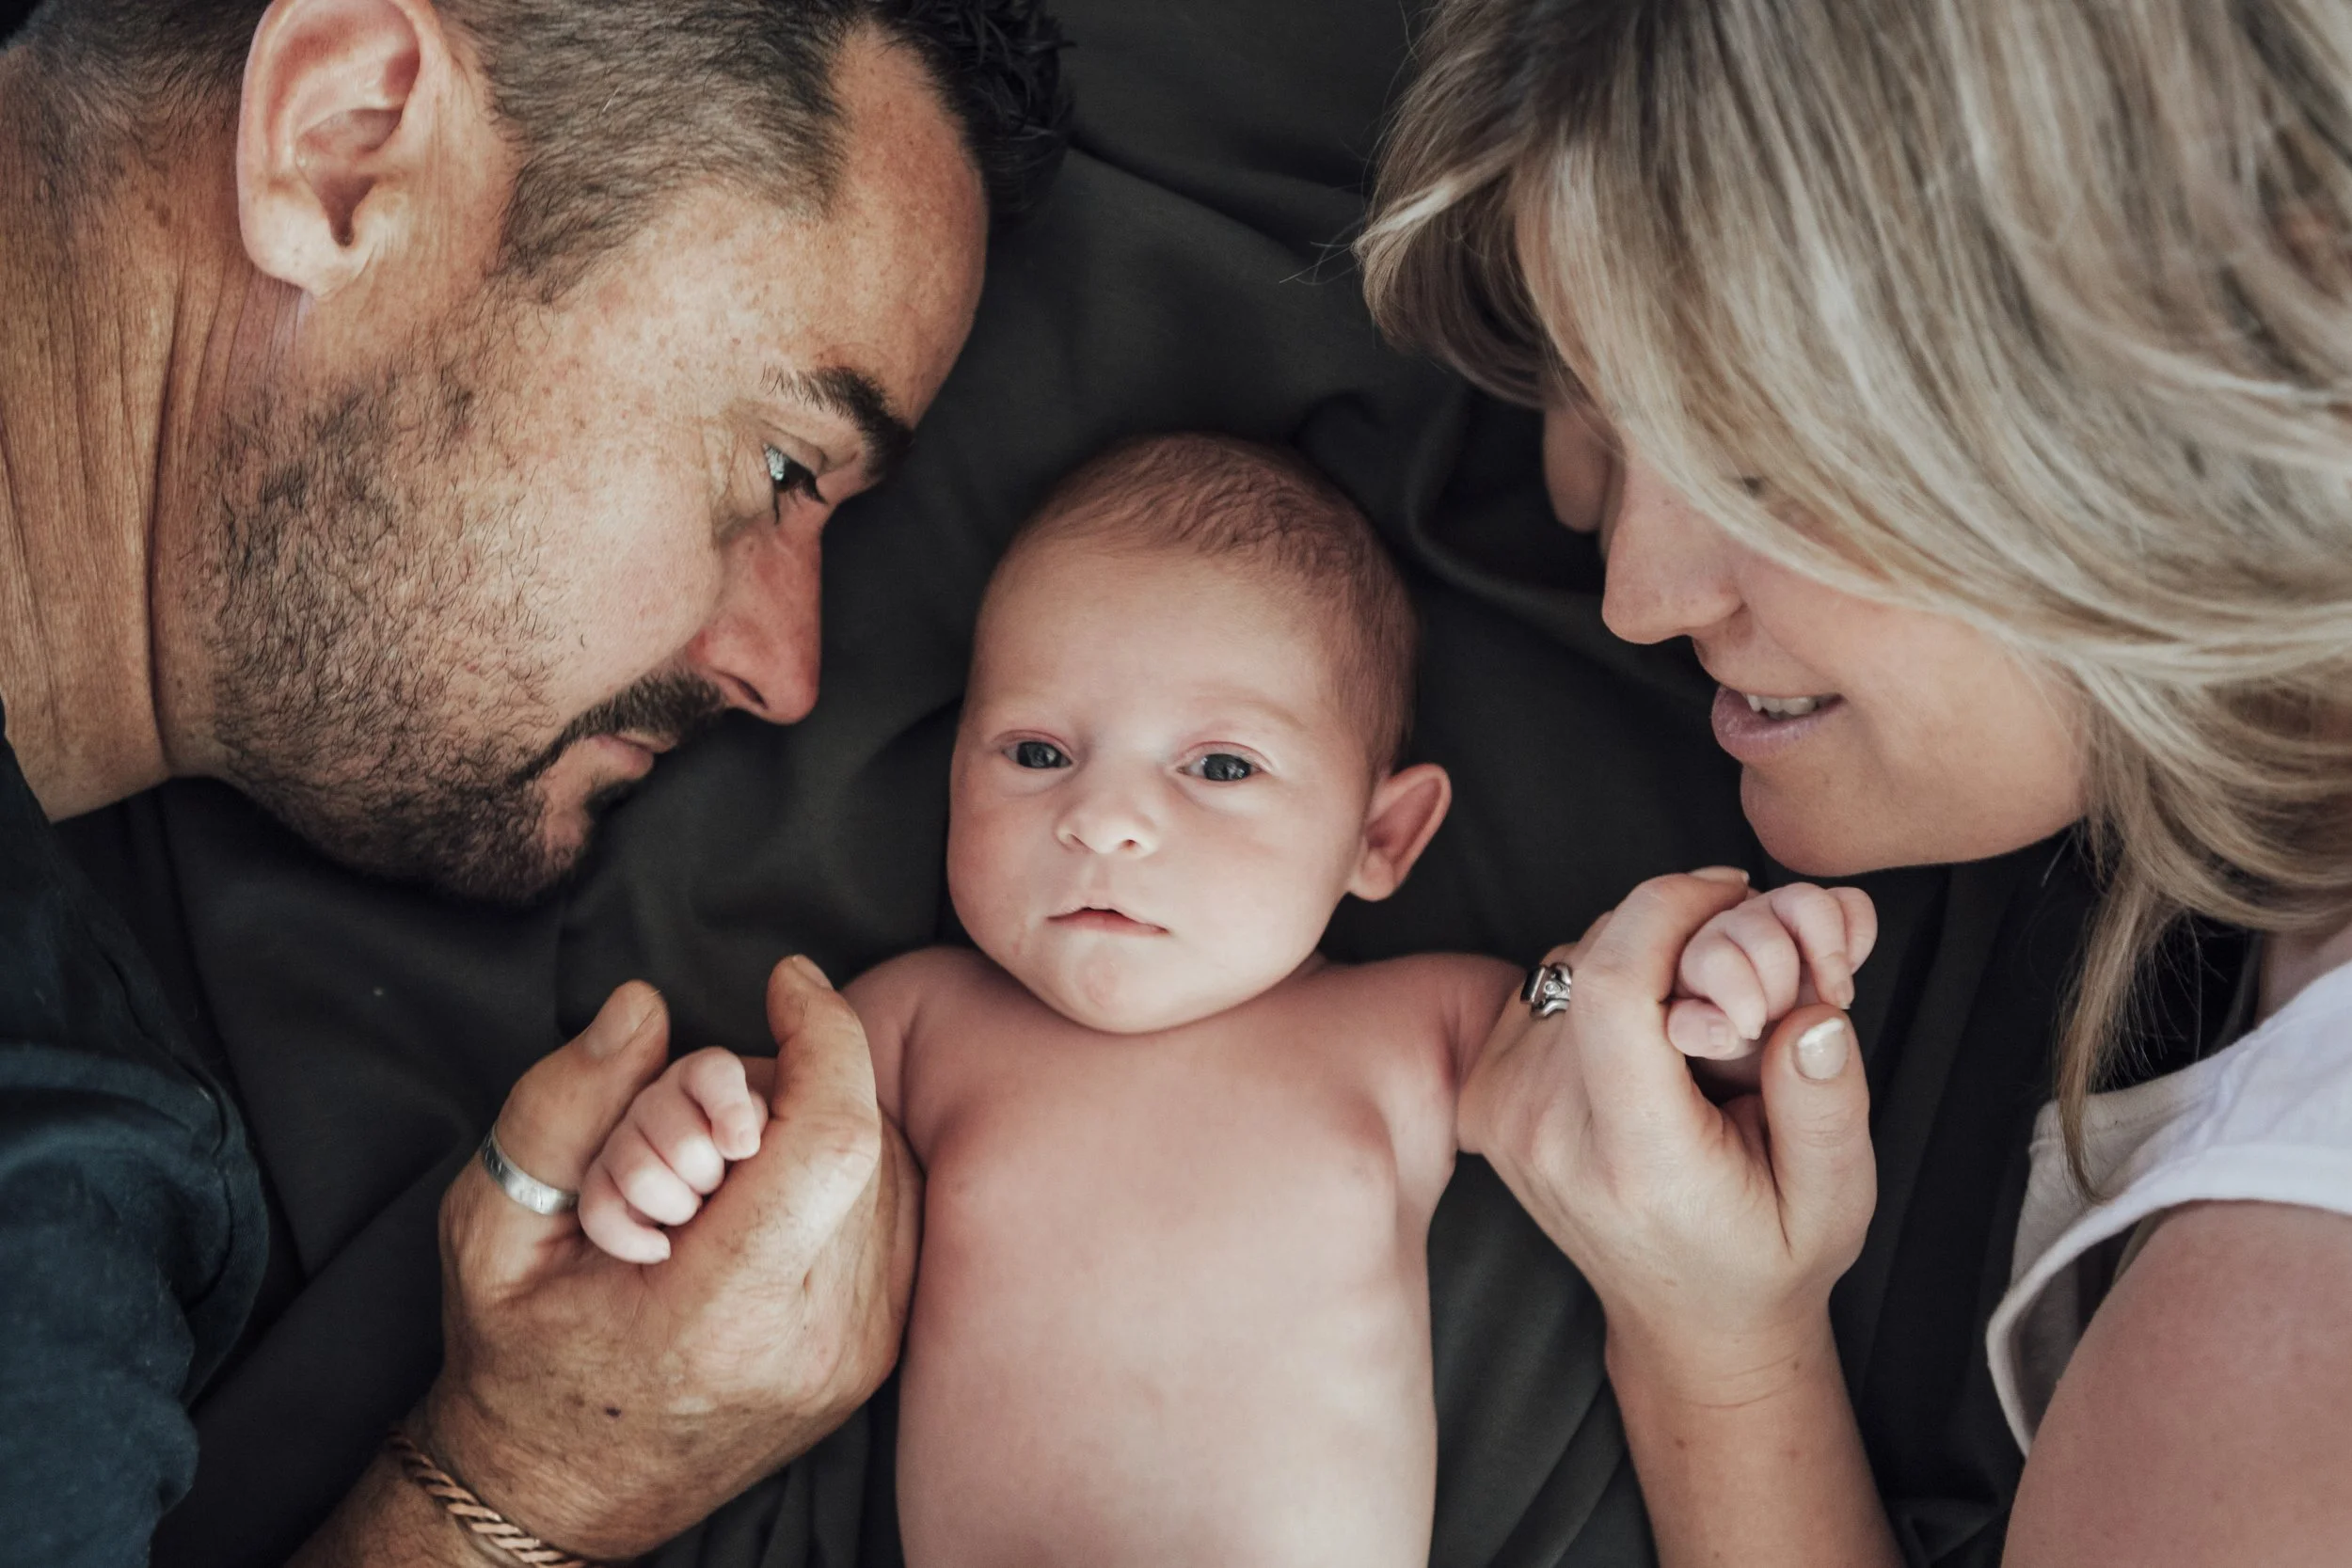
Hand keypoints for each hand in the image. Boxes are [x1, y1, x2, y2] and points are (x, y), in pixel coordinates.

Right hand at [420, 957, 919, 1559]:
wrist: (562, 1496)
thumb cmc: (517, 1361)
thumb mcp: (489, 1233)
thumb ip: (559, 1109)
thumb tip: (644, 1007)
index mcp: (717, 1316)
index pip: (828, 1140)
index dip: (824, 1035)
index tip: (787, 981)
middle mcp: (815, 1342)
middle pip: (855, 1140)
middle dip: (781, 1087)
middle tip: (691, 1122)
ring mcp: (860, 1355)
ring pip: (886, 1170)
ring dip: (806, 1129)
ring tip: (707, 1181)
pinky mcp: (880, 1354)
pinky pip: (893, 1212)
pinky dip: (834, 1171)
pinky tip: (755, 1197)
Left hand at [1460, 871, 1875, 1397]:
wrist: (1687, 1323)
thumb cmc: (1768, 1254)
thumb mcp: (1836, 1195)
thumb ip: (1825, 1100)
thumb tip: (1812, 1011)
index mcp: (1632, 1158)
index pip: (1611, 984)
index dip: (1672, 908)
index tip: (1735, 892)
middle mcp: (1545, 1131)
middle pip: (1596, 956)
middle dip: (1681, 929)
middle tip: (1750, 967)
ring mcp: (1502, 1110)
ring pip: (1572, 960)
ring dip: (1648, 954)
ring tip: (1711, 1012)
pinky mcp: (1486, 1092)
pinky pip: (1550, 986)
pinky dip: (1610, 979)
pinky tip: (1661, 1025)